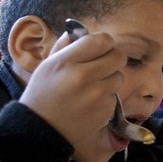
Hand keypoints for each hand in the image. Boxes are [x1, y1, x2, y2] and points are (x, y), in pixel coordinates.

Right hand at [20, 30, 124, 161]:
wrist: (42, 130)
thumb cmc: (43, 95)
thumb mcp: (47, 66)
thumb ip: (65, 46)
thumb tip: (79, 31)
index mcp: (67, 62)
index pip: (102, 40)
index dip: (105, 42)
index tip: (101, 47)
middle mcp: (84, 76)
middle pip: (119, 56)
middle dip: (113, 58)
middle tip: (103, 64)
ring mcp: (97, 94)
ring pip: (120, 76)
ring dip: (110, 79)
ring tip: (92, 86)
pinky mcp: (106, 110)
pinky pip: (115, 95)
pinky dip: (107, 97)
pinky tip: (91, 103)